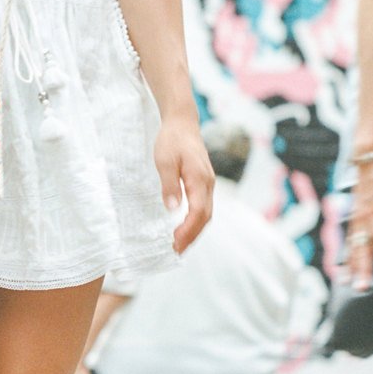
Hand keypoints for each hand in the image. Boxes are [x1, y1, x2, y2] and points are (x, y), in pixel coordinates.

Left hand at [155, 118, 214, 252]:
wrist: (182, 123)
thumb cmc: (171, 140)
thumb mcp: (164, 161)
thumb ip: (169, 185)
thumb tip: (172, 208)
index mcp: (200, 180)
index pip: (198, 212)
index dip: (188, 231)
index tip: (175, 243)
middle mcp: (208, 184)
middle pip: (205, 217)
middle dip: (192, 236)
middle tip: (176, 251)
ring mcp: (208, 183)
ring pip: (206, 213)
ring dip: (194, 231)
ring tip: (180, 244)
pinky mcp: (203, 183)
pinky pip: (204, 207)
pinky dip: (196, 221)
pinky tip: (185, 226)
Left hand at [345, 155, 372, 291]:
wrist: (368, 155)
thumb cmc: (368, 179)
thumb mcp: (360, 201)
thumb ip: (363, 218)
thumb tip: (366, 233)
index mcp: (355, 219)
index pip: (349, 246)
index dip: (347, 264)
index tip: (344, 281)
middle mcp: (361, 218)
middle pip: (361, 248)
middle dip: (361, 269)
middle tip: (362, 288)